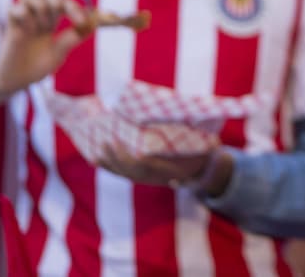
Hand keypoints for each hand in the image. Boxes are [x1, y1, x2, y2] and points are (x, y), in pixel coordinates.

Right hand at [0, 0, 96, 95]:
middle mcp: (37, 16)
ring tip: (41, 28)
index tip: (81, 22)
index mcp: (52, 20)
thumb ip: (71, 39)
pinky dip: (24, 14)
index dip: (75, 8)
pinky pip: (14, 8)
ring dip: (41, 7)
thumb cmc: (37, 67)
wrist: (16, 81)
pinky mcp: (10, 26)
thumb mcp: (59, 54)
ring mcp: (23, 19)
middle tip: (60, 17)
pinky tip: (27, 30)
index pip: (65, 2)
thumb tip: (90, 25)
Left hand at [97, 137, 212, 189]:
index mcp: (169, 168)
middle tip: (105, 141)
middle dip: (115, 158)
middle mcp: (156, 177)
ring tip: (96, 153)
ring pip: (125, 175)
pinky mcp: (145, 177)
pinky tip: (100, 160)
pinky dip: (112, 168)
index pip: (143, 165)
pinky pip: (125, 175)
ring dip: (110, 165)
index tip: (118, 141)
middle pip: (130, 171)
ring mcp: (150, 179)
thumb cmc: (204, 153)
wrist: (205, 173)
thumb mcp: (208, 145)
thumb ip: (203, 139)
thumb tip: (199, 123)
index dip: (127, 156)